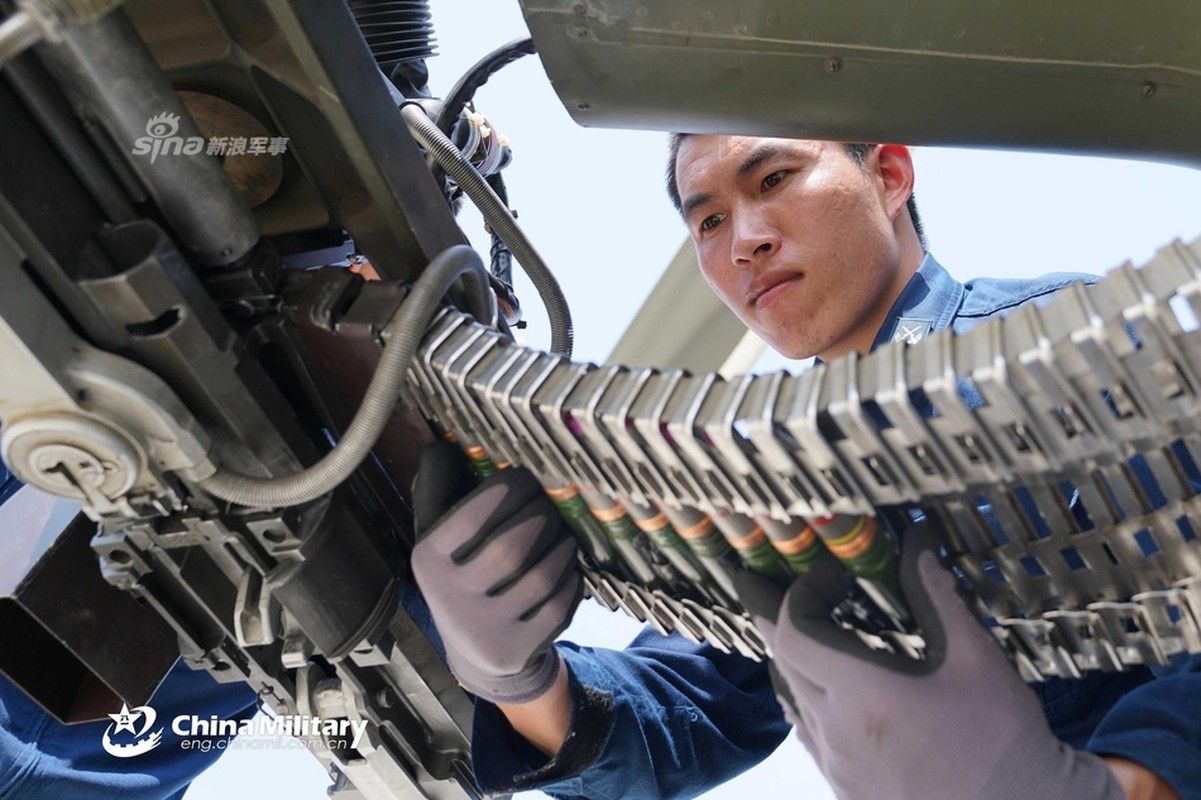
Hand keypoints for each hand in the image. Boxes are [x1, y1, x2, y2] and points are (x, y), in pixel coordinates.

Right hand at [410, 442, 581, 704]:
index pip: (472, 515)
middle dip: (542, 515)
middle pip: (512, 545)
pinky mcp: (518, 651)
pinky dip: (570, 578)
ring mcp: (485, 630)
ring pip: (541, 575)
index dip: (508, 489)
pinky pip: (559, 605)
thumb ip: (440, 490)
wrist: (476, 653)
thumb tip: (438, 447)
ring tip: (564, 533)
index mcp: (427, 561)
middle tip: (553, 504)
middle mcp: (449, 599)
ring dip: (562, 545)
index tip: (525, 477)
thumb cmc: (462, 575)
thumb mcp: (441, 536)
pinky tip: (567, 566)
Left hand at [736, 521, 1124, 799]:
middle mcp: (835, 734)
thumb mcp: (976, 660)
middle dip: (778, 616)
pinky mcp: (847, 792)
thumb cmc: (1003, 741)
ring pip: (790, 700)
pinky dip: (807, 700)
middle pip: (781, 661)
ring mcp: (837, 768)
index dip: (800, 594)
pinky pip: (808, 736)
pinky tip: (831, 690)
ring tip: (811, 629)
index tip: (834, 577)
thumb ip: (936, 596)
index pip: (792, 632)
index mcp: (862, 697)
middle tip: (781, 584)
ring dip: (793, 659)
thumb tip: (916, 540)